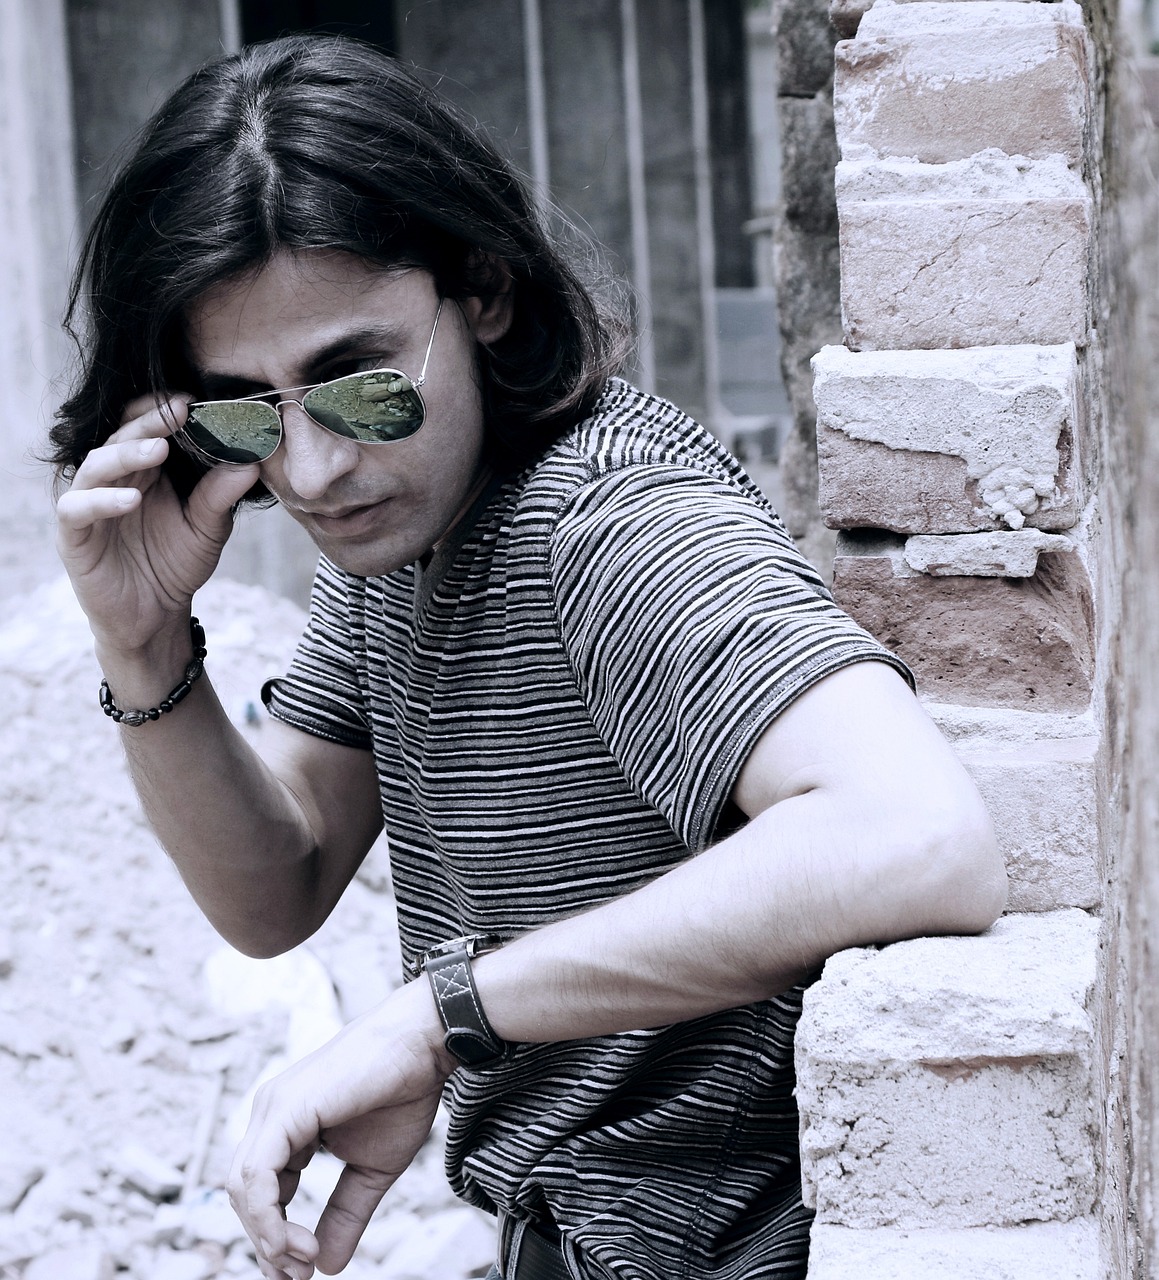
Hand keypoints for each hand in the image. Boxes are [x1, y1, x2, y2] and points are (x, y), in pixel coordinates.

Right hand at [55, 395, 259, 658]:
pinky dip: (103, 501)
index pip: (143, 427)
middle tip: (178, 412)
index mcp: (144, 470)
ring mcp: (89, 505)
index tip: (192, 401)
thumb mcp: (208, 529)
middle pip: (121, 437)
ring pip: (96, 465)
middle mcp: (113, 480)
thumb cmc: (177, 564)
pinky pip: (78, 509)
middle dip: (149, 423)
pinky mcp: (74, 535)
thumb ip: (221, 496)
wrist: (155, 615)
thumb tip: (250, 463)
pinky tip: (132, 499)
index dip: (162, 411)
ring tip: (159, 451)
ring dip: (126, 454)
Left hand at [228, 980, 456, 1279]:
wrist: (423, 1044)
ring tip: (303, 1262)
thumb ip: (346, 1214)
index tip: (302, 1274)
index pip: (261, 1192)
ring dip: (267, 1237)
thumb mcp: (372, 1169)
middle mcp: (270, 1115)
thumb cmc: (403, 1092)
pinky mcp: (284, 1109)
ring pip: (243, 1188)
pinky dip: (268, 1216)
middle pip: (245, 1195)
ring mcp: (273, 1108)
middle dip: (267, 1244)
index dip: (275, 1237)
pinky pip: (257, 1174)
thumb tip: (328, 1267)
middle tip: (298, 1277)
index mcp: (286, 1126)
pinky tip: (294, 1242)